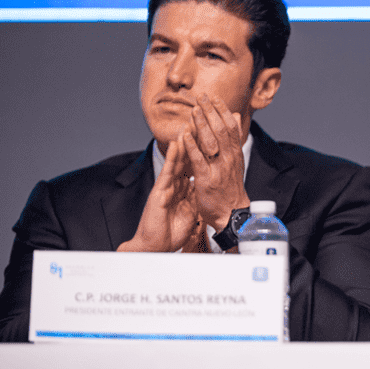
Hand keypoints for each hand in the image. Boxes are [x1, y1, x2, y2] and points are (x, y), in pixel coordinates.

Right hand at [119, 133, 197, 251]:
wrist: (157, 245)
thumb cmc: (172, 231)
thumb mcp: (190, 211)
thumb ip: (195, 197)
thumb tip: (204, 190)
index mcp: (183, 188)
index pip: (194, 165)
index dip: (202, 151)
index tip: (212, 136)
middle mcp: (175, 184)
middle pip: (187, 159)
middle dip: (194, 141)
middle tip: (201, 123)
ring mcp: (167, 186)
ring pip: (177, 160)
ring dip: (183, 142)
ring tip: (188, 124)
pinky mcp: (160, 192)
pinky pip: (169, 171)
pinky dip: (173, 158)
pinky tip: (177, 144)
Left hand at [183, 94, 250, 230]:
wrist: (232, 215)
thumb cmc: (231, 190)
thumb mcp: (236, 163)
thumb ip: (233, 141)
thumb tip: (234, 117)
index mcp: (236, 155)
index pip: (231, 128)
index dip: (223, 112)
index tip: (215, 98)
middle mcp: (229, 160)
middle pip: (221, 131)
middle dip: (212, 112)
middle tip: (202, 97)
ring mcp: (219, 169)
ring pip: (212, 142)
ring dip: (202, 124)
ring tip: (194, 109)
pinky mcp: (207, 180)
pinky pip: (199, 160)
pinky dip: (192, 146)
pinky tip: (185, 134)